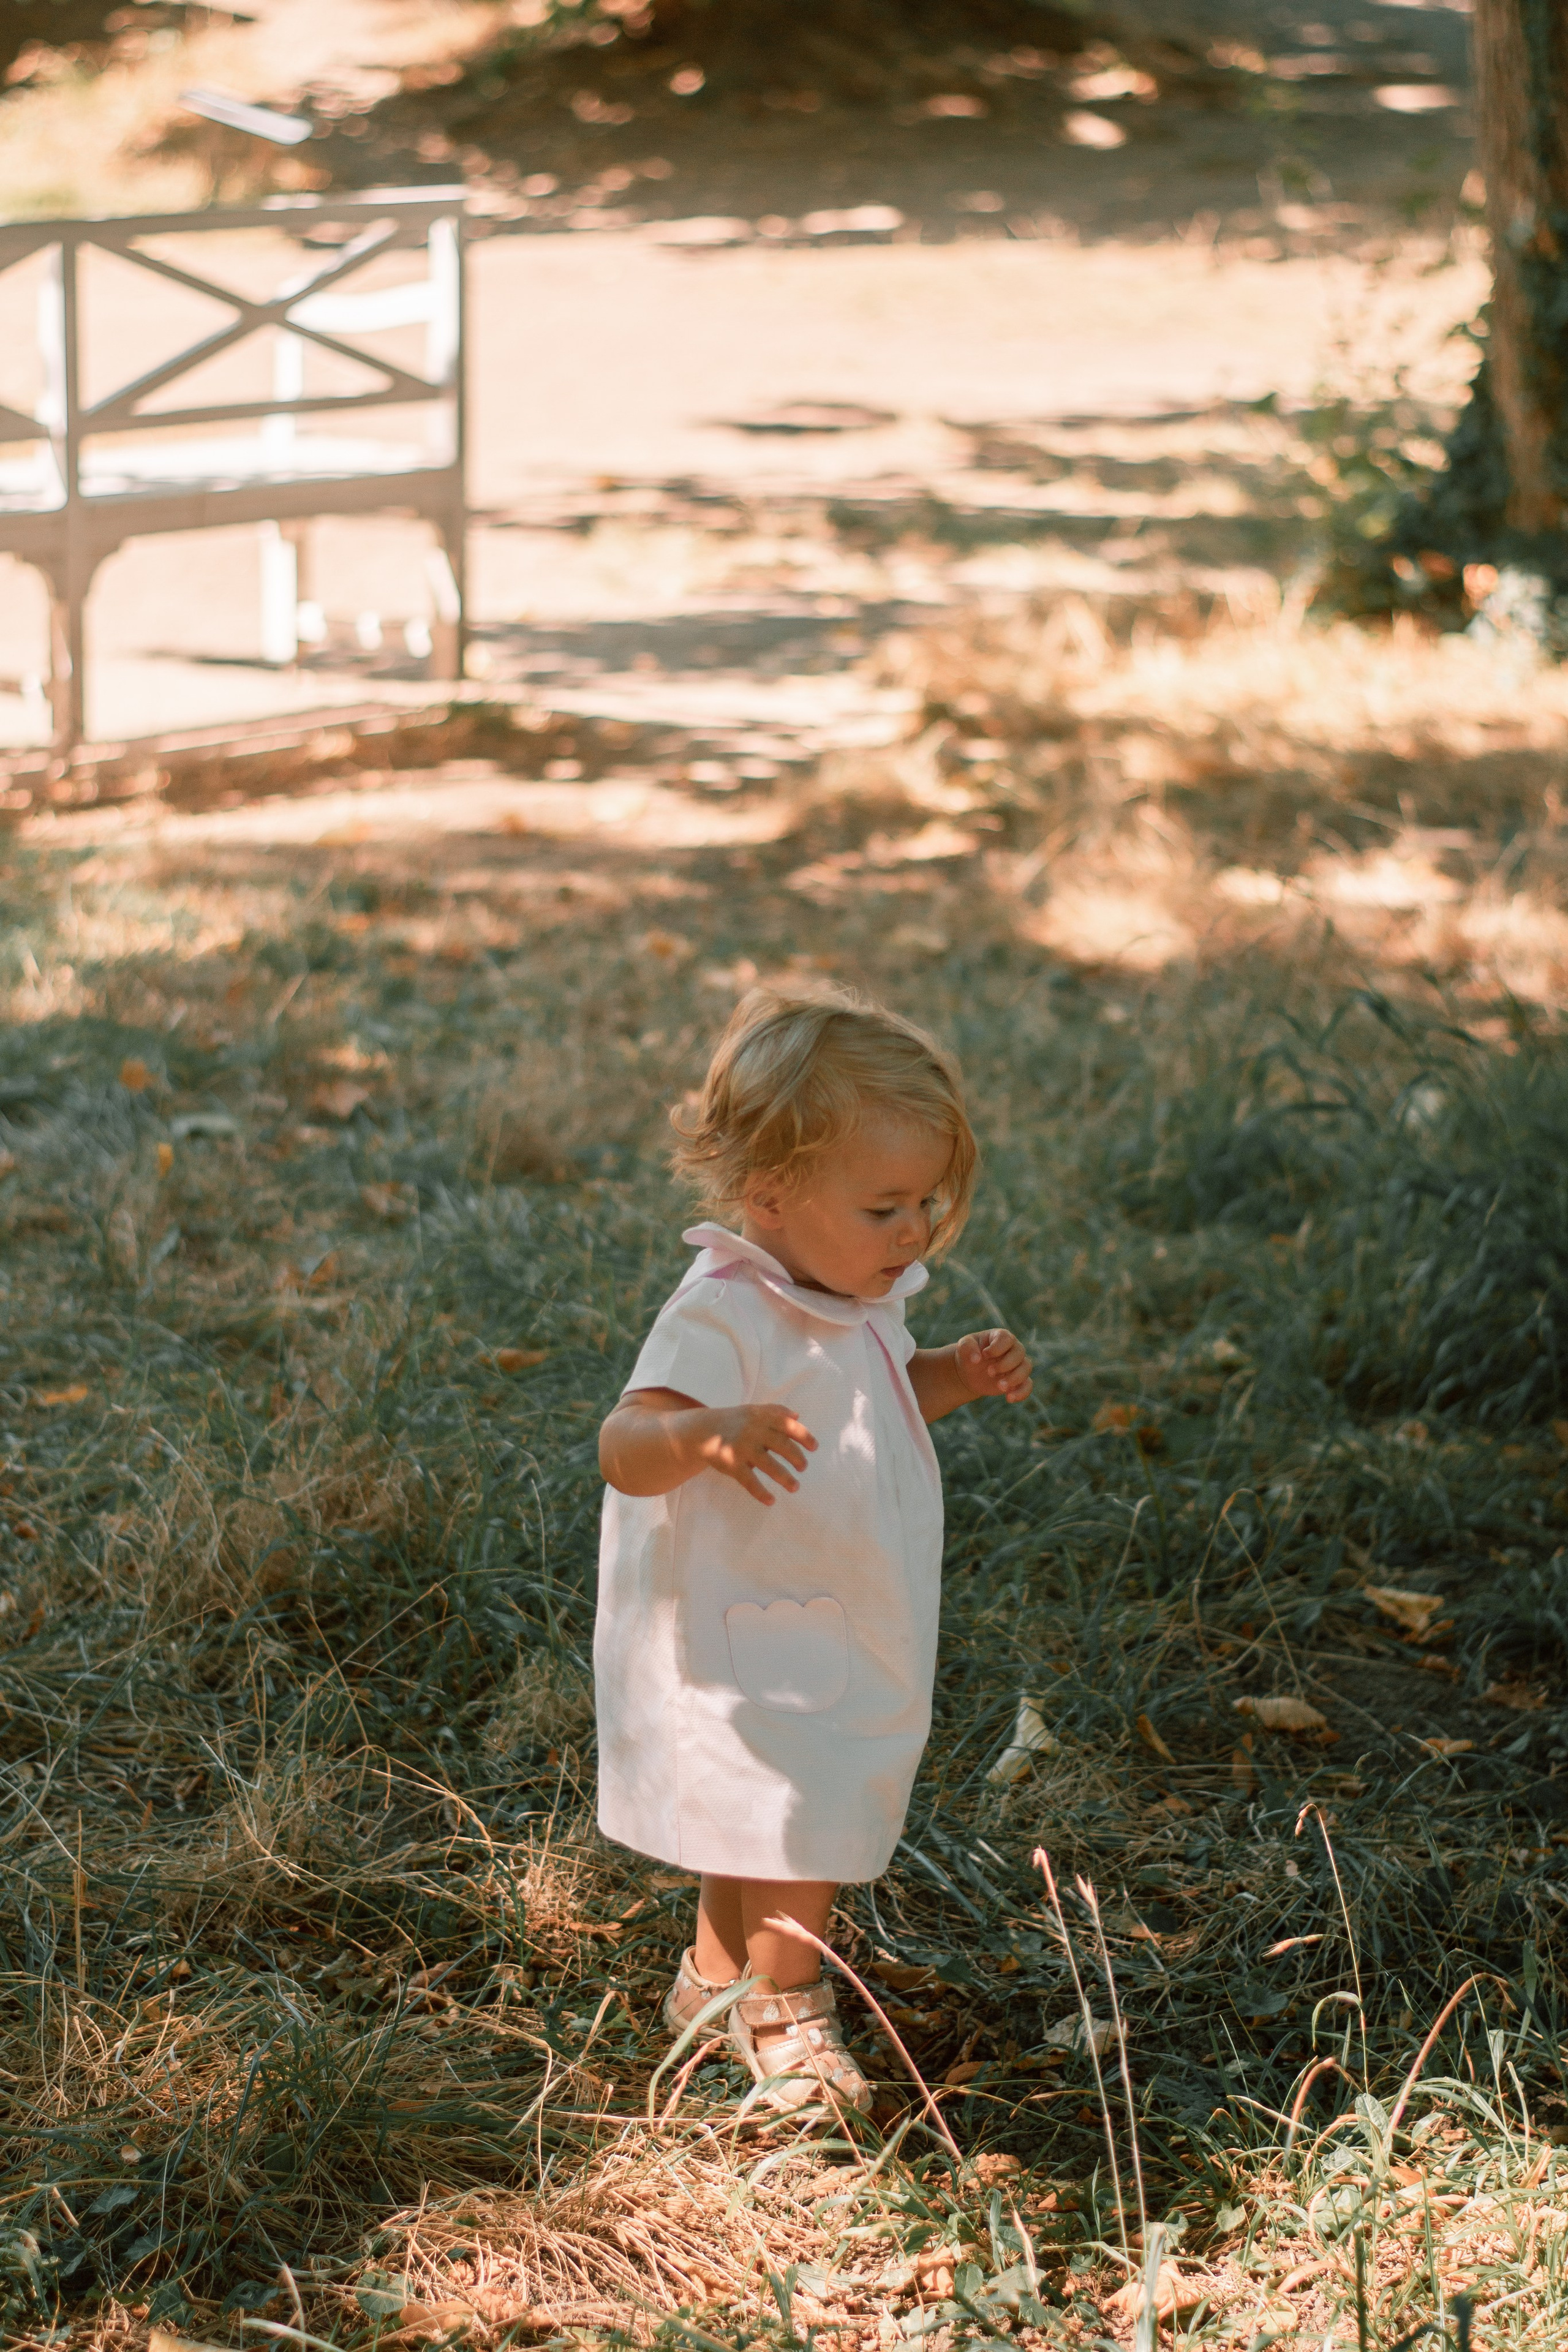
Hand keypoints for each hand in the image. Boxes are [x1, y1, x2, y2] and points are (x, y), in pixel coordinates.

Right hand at [698, 1404, 817, 1504]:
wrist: (702, 1431)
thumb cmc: (734, 1421)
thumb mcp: (753, 1411)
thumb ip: (775, 1411)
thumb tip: (797, 1416)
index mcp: (761, 1417)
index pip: (788, 1425)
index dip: (804, 1436)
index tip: (814, 1448)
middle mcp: (753, 1431)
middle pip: (782, 1445)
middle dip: (796, 1458)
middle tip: (803, 1467)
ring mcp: (742, 1448)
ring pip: (769, 1465)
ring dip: (785, 1478)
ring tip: (795, 1487)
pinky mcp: (731, 1464)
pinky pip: (749, 1481)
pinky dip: (761, 1493)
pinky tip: (771, 1501)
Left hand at [954, 1328, 1032, 1403]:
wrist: (970, 1373)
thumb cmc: (968, 1354)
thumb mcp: (963, 1347)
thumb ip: (967, 1347)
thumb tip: (976, 1359)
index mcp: (1000, 1337)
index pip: (1006, 1338)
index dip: (997, 1348)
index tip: (984, 1355)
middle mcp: (1013, 1349)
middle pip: (1019, 1353)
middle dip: (1005, 1364)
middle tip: (989, 1372)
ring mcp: (1017, 1365)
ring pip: (1026, 1368)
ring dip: (1014, 1378)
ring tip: (999, 1386)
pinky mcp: (1018, 1380)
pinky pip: (1028, 1385)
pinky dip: (1021, 1392)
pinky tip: (1009, 1398)